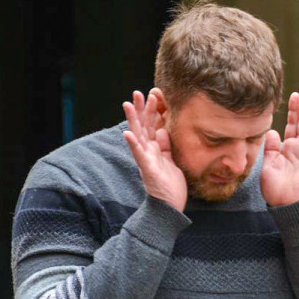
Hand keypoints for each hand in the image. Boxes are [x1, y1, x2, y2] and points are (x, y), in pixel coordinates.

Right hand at [123, 89, 187, 210]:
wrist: (170, 206)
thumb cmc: (170, 184)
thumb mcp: (171, 160)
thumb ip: (166, 145)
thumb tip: (163, 130)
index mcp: (155, 149)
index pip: (152, 125)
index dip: (152, 110)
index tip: (153, 94)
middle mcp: (148, 151)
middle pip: (143, 126)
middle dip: (141, 109)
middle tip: (137, 92)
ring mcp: (146, 159)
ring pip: (138, 135)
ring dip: (133, 119)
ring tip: (128, 104)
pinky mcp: (147, 168)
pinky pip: (139, 154)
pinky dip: (133, 143)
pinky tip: (127, 132)